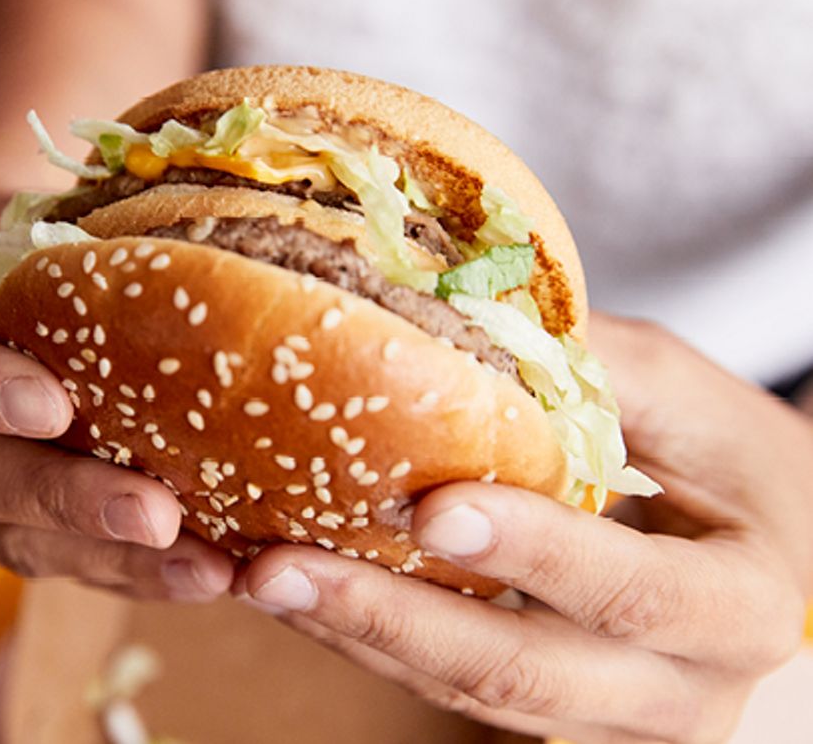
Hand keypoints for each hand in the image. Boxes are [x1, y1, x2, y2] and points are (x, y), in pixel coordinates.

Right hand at [0, 202, 233, 600]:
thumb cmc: (21, 244)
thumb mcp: (25, 225)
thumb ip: (65, 250)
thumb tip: (176, 252)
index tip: (53, 406)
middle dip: (63, 499)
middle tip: (157, 515)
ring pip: (6, 539)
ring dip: (110, 556)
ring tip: (203, 568)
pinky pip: (48, 565)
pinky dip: (126, 571)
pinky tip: (200, 574)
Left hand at [241, 315, 812, 742]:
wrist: (774, 565)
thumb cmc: (738, 472)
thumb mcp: (695, 406)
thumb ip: (600, 373)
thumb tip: (465, 316)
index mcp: (741, 606)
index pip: (631, 590)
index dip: (531, 553)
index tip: (428, 507)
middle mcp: (679, 690)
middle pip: (521, 673)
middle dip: (390, 619)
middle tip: (279, 567)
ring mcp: (607, 720)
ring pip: (466, 694)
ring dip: (356, 635)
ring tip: (259, 577)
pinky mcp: (550, 717)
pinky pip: (449, 692)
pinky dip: (370, 642)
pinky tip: (300, 594)